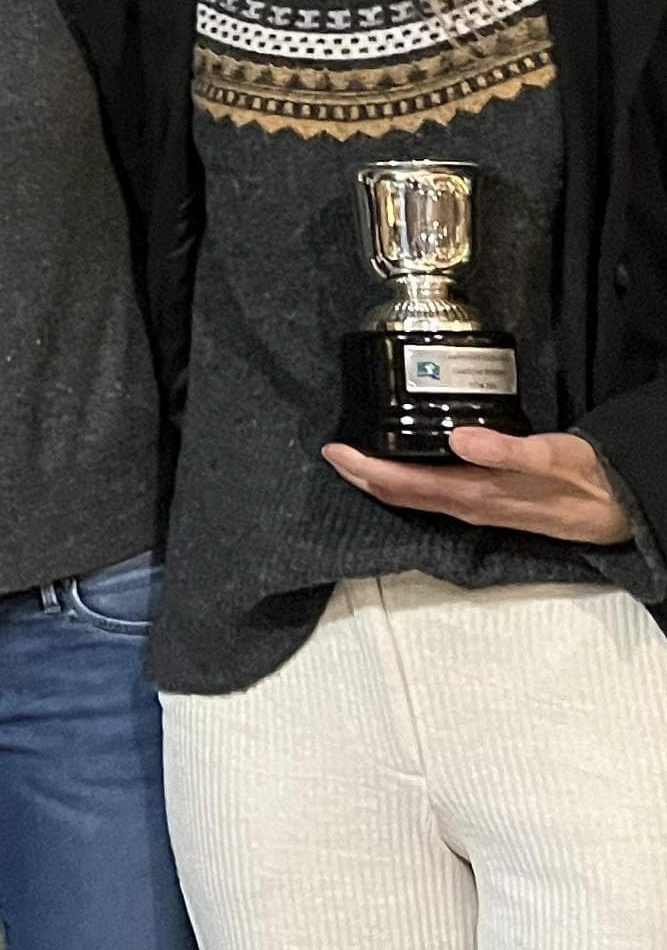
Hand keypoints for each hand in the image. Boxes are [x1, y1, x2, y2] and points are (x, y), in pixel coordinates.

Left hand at [321, 425, 632, 543]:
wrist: (617, 510)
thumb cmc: (585, 481)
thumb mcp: (552, 459)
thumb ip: (508, 451)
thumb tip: (461, 439)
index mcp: (475, 494)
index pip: (404, 486)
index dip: (365, 469)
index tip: (335, 450)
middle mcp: (468, 506)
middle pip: (399, 495)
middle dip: (360, 475)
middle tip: (331, 451)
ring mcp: (476, 509)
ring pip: (413, 498)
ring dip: (379, 480)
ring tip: (355, 457)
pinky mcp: (486, 504)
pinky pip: (433, 496)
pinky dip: (407, 482)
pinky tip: (402, 469)